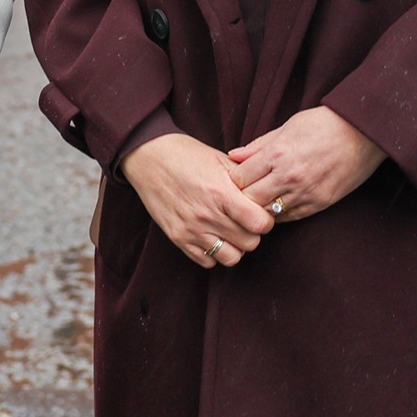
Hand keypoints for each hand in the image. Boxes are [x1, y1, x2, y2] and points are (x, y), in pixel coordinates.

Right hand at [119, 132, 273, 267]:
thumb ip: (245, 180)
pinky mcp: (178, 238)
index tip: (260, 212)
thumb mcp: (220, 160)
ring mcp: (191, 230)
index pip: (260, 224)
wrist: (149, 157)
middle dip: (252, 232)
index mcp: (221, 193)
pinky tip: (212, 235)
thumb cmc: (187, 155)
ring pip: (231, 258)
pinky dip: (214, 252)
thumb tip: (267, 196)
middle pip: (250, 243)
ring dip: (235, 246)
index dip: (265, 219)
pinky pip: (207, 261)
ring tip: (230, 230)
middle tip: (245, 221)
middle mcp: (207, 215)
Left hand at [228, 107, 386, 222]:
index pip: (240, 178)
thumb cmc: (323, 124)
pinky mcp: (320, 203)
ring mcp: (305, 192)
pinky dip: (279, 214)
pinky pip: (290, 217)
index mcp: (278, 153)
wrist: (362, 133)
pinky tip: (276, 207)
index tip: (232, 180)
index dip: (232, 181)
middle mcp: (288, 176)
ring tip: (256, 204)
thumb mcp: (287, 126)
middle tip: (239, 196)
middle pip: (250, 199)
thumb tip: (233, 156)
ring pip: (269, 213)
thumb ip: (258, 145)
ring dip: (260, 209)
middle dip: (241, 199)